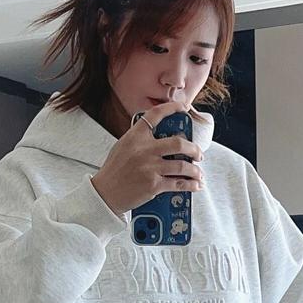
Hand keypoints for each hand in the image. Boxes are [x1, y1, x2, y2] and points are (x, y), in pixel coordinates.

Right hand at [91, 92, 204, 214]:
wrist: (104, 194)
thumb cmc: (114, 171)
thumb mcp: (123, 147)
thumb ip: (140, 140)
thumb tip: (161, 138)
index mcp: (135, 136)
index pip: (155, 114)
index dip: (172, 108)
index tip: (183, 108)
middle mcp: (144, 150)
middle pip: (178, 144)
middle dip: (194, 149)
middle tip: (198, 154)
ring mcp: (149, 167)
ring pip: (182, 166)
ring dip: (194, 170)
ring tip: (197, 173)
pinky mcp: (153, 185)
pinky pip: (178, 184)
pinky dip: (190, 185)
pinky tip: (195, 185)